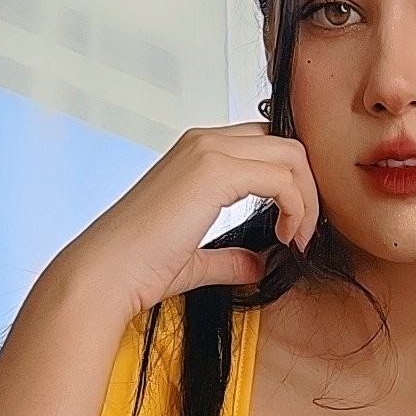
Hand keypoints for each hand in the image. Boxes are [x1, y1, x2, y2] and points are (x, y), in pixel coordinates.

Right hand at [59, 119, 321, 319]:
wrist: (107, 274)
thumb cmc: (139, 267)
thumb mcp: (196, 260)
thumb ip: (230, 257)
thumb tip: (258, 264)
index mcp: (197, 153)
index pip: (266, 147)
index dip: (292, 183)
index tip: (294, 228)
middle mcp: (203, 141)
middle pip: (286, 144)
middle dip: (308, 188)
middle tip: (304, 233)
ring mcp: (208, 151)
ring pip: (291, 155)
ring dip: (307, 199)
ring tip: (297, 240)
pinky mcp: (213, 171)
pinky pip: (282, 178)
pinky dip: (298, 208)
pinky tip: (287, 239)